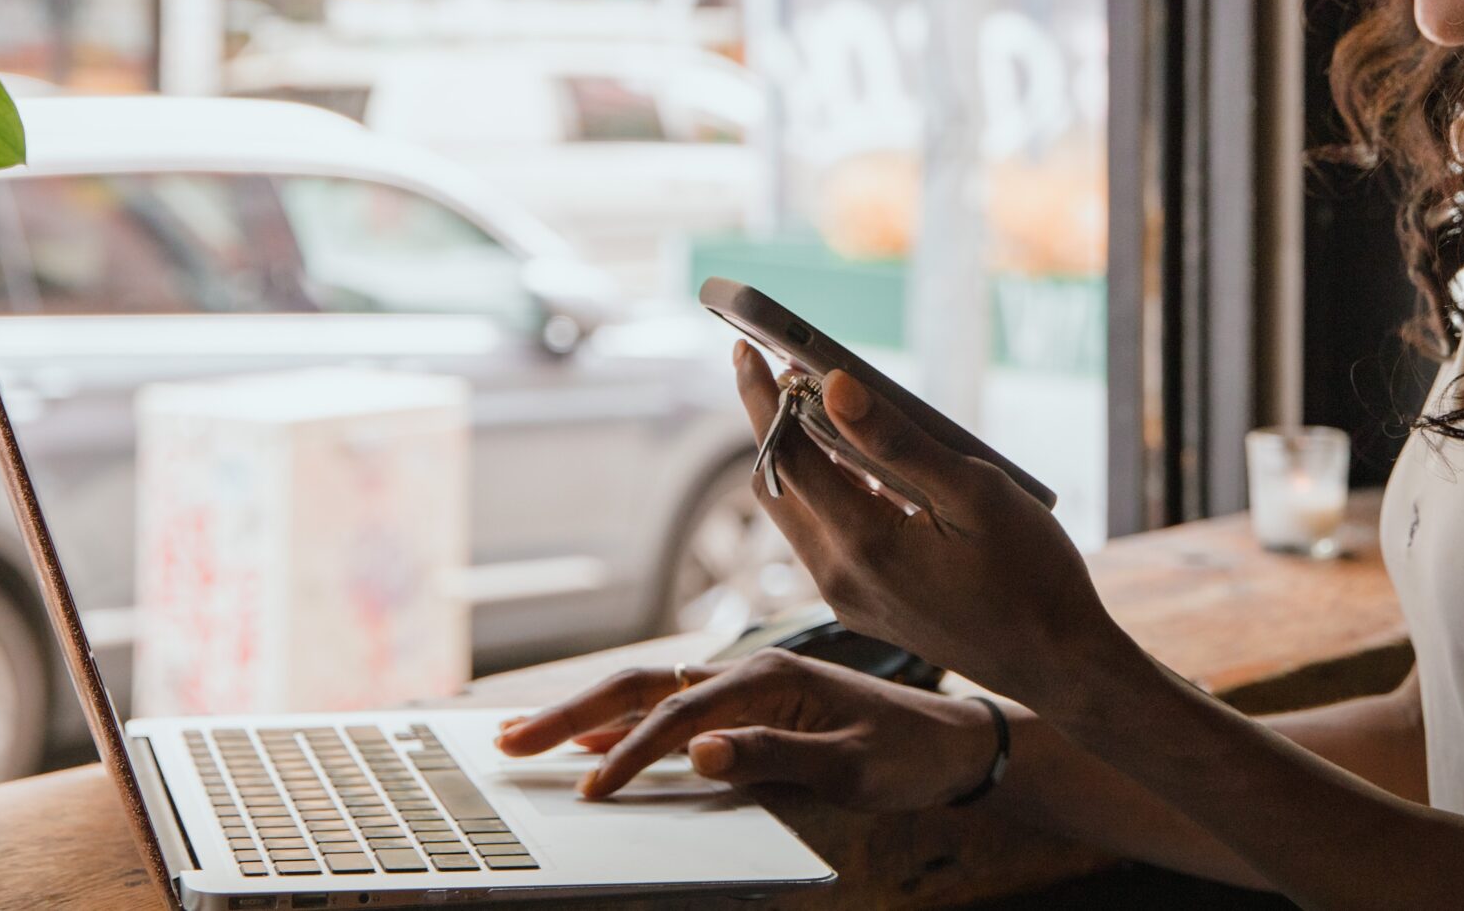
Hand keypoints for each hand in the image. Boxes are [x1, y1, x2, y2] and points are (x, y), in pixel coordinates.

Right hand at [493, 648, 1000, 809]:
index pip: (678, 715)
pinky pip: (670, 706)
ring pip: (648, 690)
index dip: (628, 753)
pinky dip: (621, 722)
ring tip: (524, 735)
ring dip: (584, 712)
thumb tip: (700, 754)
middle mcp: (749, 670)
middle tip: (507, 742)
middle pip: (642, 684)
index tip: (587, 793)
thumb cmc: (909, 755)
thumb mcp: (853, 769)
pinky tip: (591, 740)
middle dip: (571, 713)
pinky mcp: (750, 704)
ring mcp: (747, 685)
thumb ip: (776, 757)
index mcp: (771, 677)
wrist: (957, 739)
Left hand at [731, 344, 1126, 708]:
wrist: (1060, 665)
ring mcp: (849, 599)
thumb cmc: (1032, 575)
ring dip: (797, 458)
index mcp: (863, 545)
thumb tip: (833, 386)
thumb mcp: (975, 492)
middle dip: (768, 423)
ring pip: (797, 514)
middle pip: (776, 486)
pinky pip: (825, 539)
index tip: (745, 348)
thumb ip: (896, 440)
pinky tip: (855, 464)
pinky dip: (825, 492)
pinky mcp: (865, 608)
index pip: (786, 455)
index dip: (763, 398)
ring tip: (813, 405)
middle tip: (771, 366)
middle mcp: (840, 577)